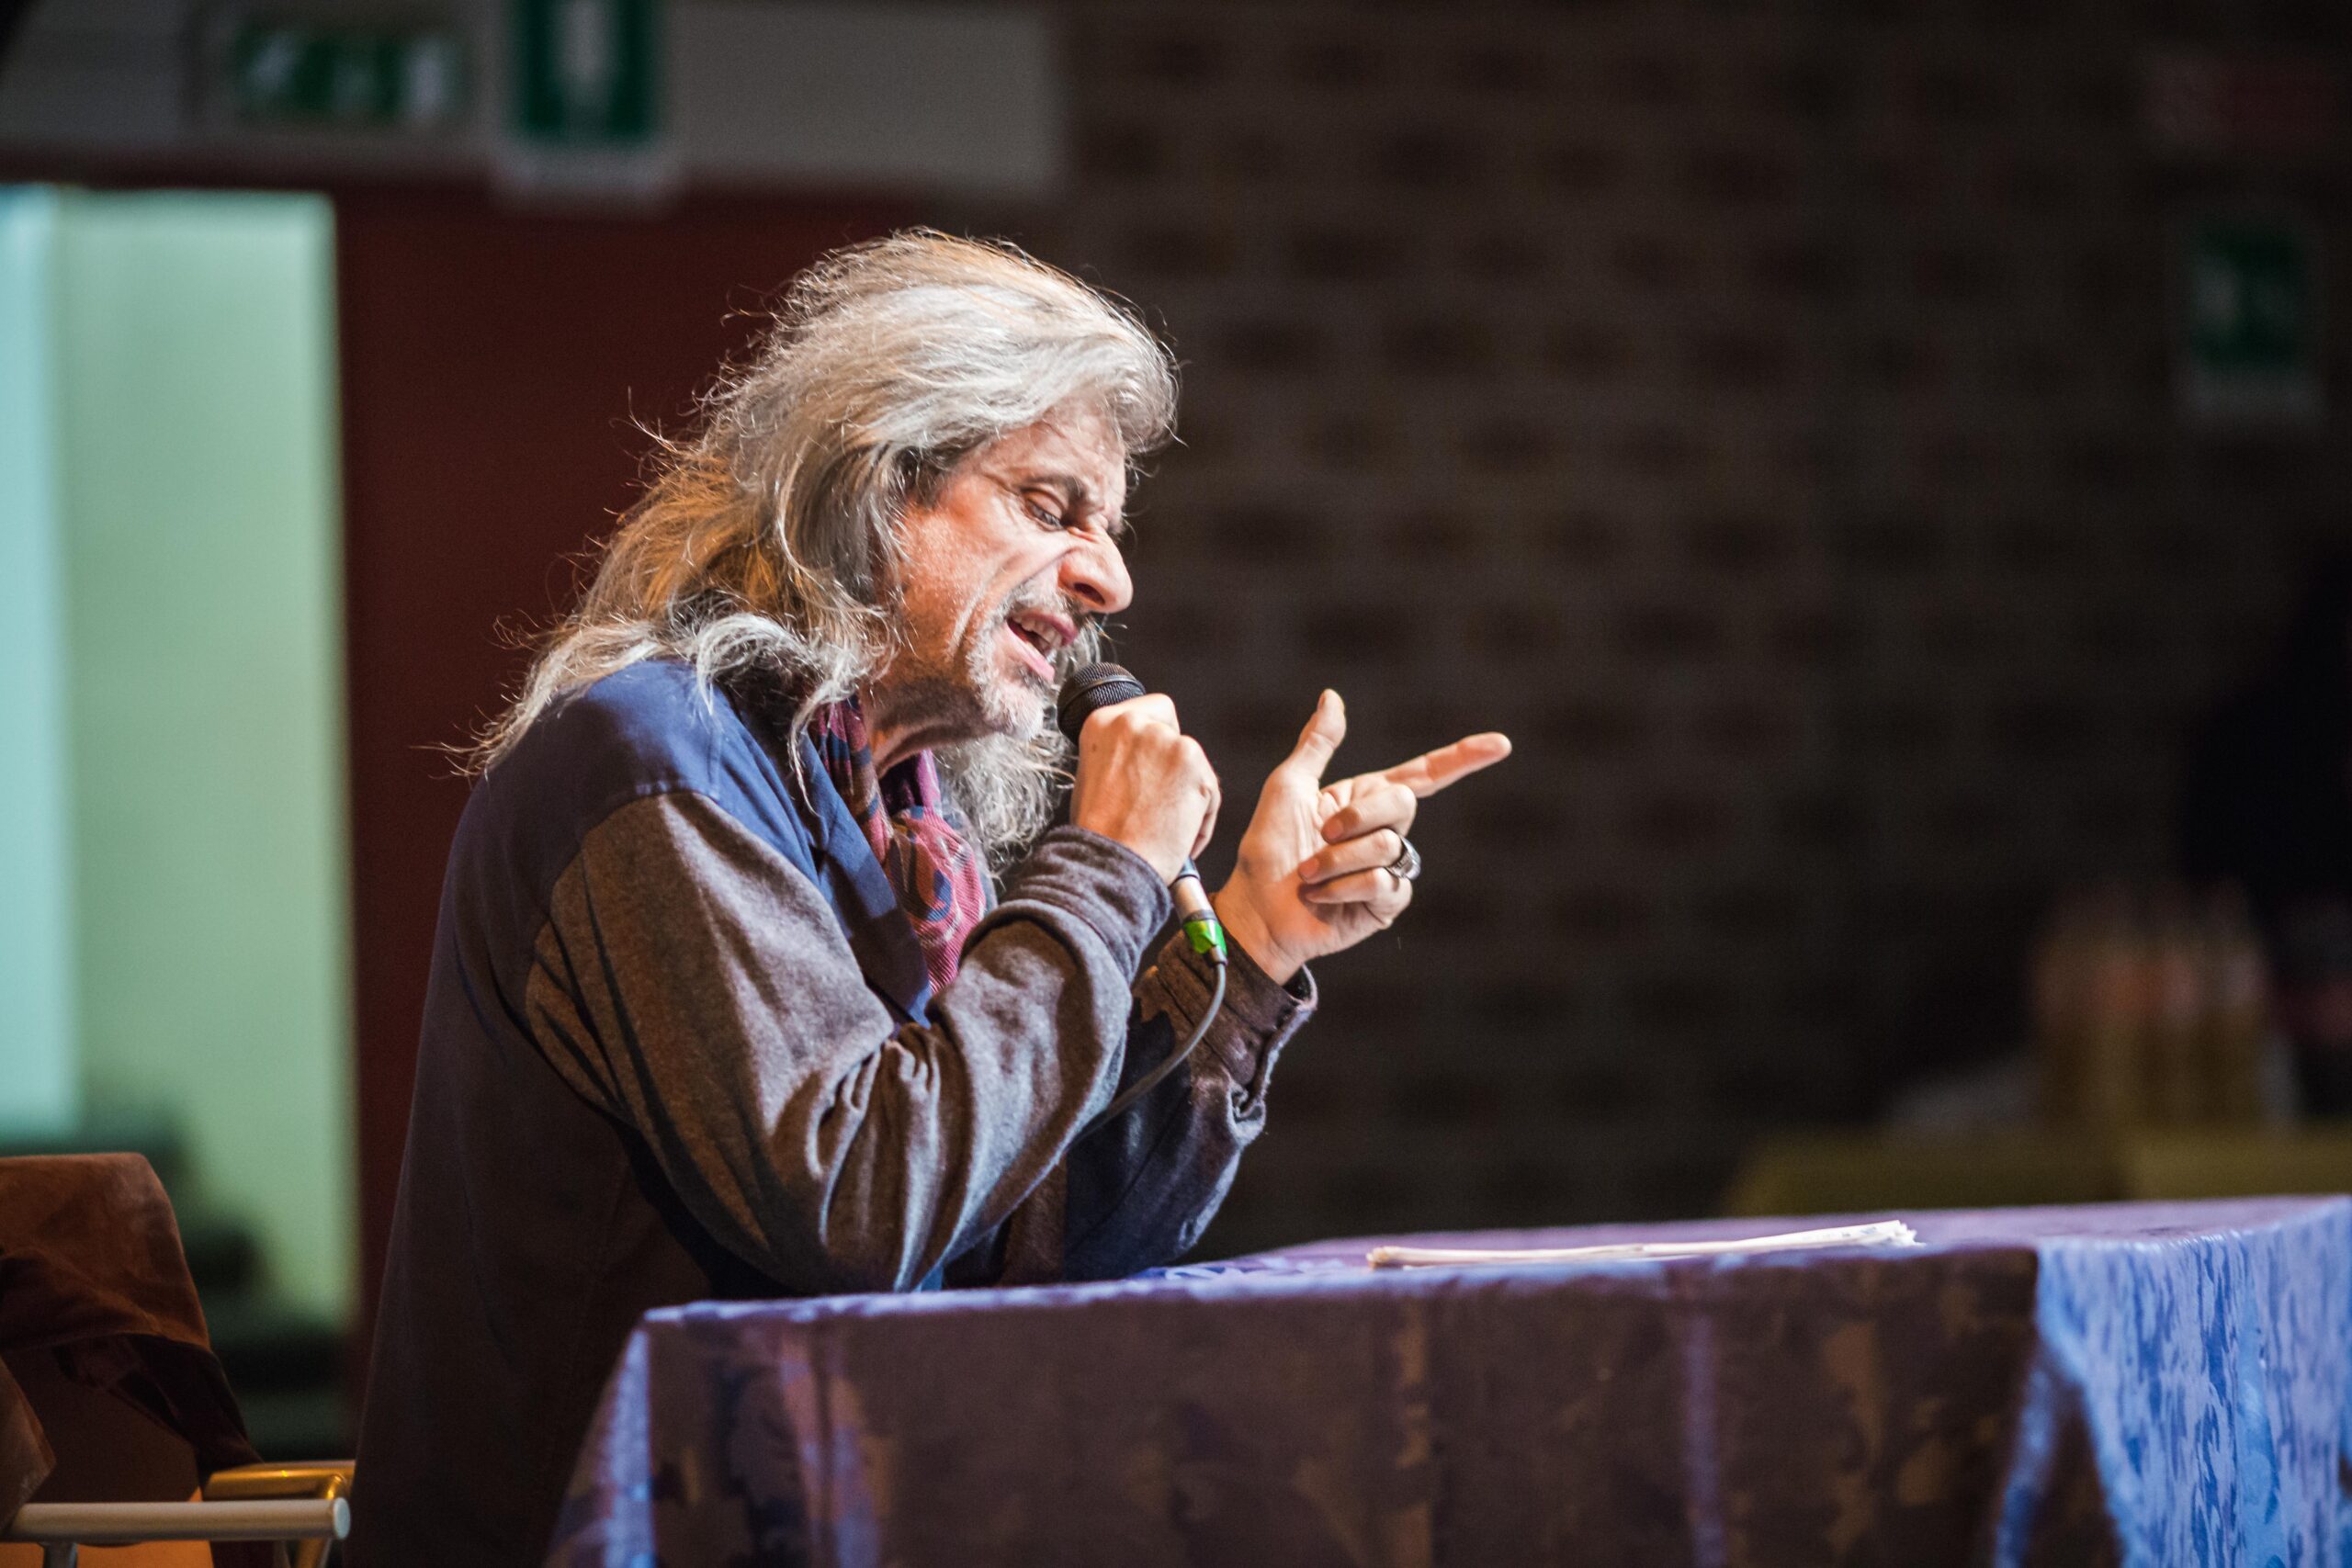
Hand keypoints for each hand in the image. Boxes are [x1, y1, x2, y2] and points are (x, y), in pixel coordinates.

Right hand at [1068, 693, 1220, 882]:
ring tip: (1167, 828)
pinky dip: (1202, 818)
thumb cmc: (1099, 835)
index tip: (1154, 765)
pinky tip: (1179, 837)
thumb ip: (1120, 757)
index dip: (1157, 740)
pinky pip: (1210, 790)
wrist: (1109, 863)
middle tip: (1163, 797)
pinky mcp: (1193, 763)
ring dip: (1188, 794)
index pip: (1150, 712)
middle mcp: (1134, 723)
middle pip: (1175, 729)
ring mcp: (1166, 740)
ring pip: (1194, 763)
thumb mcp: (1093, 777)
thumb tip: (1144, 761)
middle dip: (1174, 762)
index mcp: (1103, 723)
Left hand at [1213, 691, 1510, 982]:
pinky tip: (1324, 897)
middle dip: (1357, 817)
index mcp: (1364, 799)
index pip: (1423, 775)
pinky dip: (1346, 888)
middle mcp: (1381, 832)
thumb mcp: (1288, 787)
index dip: (1462, 758)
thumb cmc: (1266, 849)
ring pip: (1389, 846)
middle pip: (1404, 803)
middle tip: (1320, 834)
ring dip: (1338, 859)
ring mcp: (1387, 869)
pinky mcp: (1386, 905)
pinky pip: (1386, 884)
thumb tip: (1332, 696)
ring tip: (1309, 874)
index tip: (1501, 744)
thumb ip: (1317, 744)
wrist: (1257, 909)